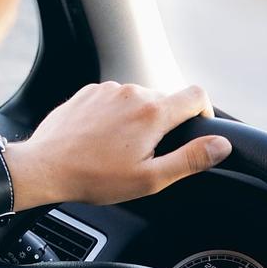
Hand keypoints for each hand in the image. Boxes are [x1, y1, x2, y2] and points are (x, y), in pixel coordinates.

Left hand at [4, 82, 232, 208]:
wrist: (45, 167)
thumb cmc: (95, 177)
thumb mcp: (150, 178)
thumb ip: (190, 159)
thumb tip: (221, 145)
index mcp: (153, 112)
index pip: (197, 96)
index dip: (204, 113)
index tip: (197, 131)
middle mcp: (133, 92)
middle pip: (166, 100)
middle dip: (165, 125)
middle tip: (148, 155)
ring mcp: (108, 89)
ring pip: (139, 100)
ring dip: (139, 120)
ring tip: (120, 150)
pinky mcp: (89, 92)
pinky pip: (114, 99)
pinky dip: (116, 116)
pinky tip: (102, 140)